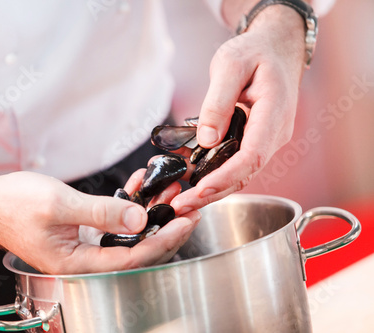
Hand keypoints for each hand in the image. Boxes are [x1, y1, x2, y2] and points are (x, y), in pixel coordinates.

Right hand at [0, 170, 200, 274]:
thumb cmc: (14, 205)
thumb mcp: (61, 205)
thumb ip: (102, 212)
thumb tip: (140, 219)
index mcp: (78, 264)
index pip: (134, 257)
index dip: (165, 239)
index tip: (186, 219)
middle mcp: (85, 261)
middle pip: (138, 249)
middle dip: (165, 226)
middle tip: (189, 205)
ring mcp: (84, 247)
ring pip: (130, 235)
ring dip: (151, 213)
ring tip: (170, 191)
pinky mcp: (83, 233)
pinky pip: (115, 223)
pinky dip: (130, 205)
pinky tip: (141, 186)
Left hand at [171, 5, 306, 214]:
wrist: (276, 48)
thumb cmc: (255, 52)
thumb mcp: (230, 65)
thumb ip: (218, 101)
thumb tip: (207, 140)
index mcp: (274, 112)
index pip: (253, 155)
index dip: (226, 176)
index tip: (200, 190)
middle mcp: (275, 133)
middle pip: (246, 172)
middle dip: (213, 192)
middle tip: (181, 205)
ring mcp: (267, 138)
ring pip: (241, 172)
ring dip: (213, 189)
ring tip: (182, 200)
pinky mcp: (257, 140)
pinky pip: (237, 162)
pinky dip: (215, 174)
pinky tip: (191, 179)